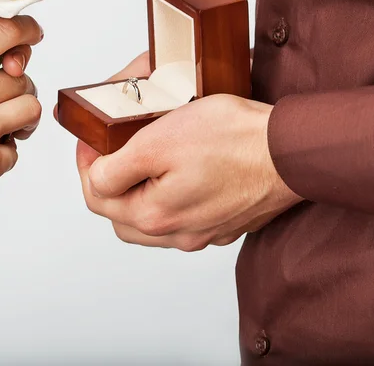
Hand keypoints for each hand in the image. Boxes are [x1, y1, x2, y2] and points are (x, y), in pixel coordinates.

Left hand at [76, 57, 301, 250]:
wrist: (288, 151)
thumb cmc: (229, 140)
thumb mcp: (156, 143)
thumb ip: (115, 169)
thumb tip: (95, 178)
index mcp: (154, 216)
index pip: (96, 197)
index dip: (85, 165)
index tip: (88, 143)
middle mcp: (177, 234)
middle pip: (120, 216)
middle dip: (106, 186)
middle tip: (107, 155)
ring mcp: (202, 233)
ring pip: (149, 222)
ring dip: (134, 197)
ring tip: (137, 166)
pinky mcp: (222, 224)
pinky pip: (180, 220)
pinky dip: (166, 201)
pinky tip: (173, 179)